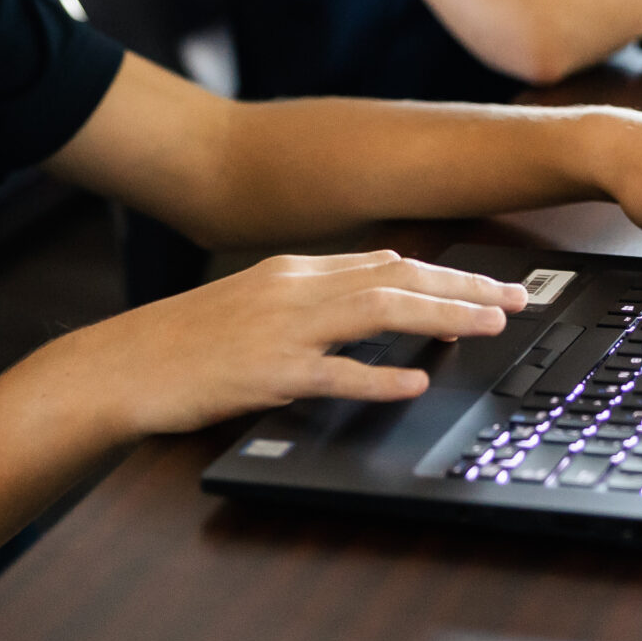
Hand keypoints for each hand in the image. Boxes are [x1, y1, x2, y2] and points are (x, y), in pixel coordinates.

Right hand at [59, 251, 525, 437]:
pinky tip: (417, 378)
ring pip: (378, 310)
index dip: (448, 272)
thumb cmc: (189, 343)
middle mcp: (294, 288)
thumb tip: (381, 288)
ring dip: (441, 315)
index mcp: (295, 271)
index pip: (389, 262)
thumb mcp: (257, 304)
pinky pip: (334, 371)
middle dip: (464, 287)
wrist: (124, 365)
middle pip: (397, 277)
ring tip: (488, 325)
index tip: (494, 284)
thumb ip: (318, 297)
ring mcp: (281, 328)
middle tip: (516, 300)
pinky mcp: (267, 372)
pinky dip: (380, 373)